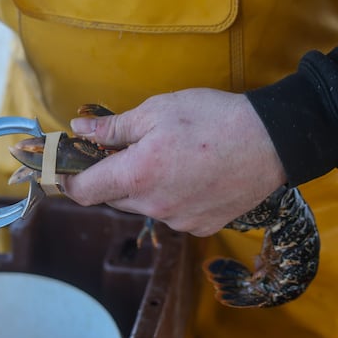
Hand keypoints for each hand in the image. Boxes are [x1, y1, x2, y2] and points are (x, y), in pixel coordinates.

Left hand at [61, 89, 286, 235]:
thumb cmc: (213, 118)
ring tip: (167, 158)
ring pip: (143, 206)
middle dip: (111, 176)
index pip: (83, 191)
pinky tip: (190, 174)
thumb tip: (78, 130)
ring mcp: (179, 220)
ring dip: (142, 186)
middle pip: (113, 197)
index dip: (67, 180)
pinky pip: (171, 214)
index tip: (64, 167)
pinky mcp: (201, 227)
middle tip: (125, 149)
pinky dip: (171, 196)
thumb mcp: (157, 111)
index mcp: (137, 176)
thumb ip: (113, 127)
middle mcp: (154, 206)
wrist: (274, 141)